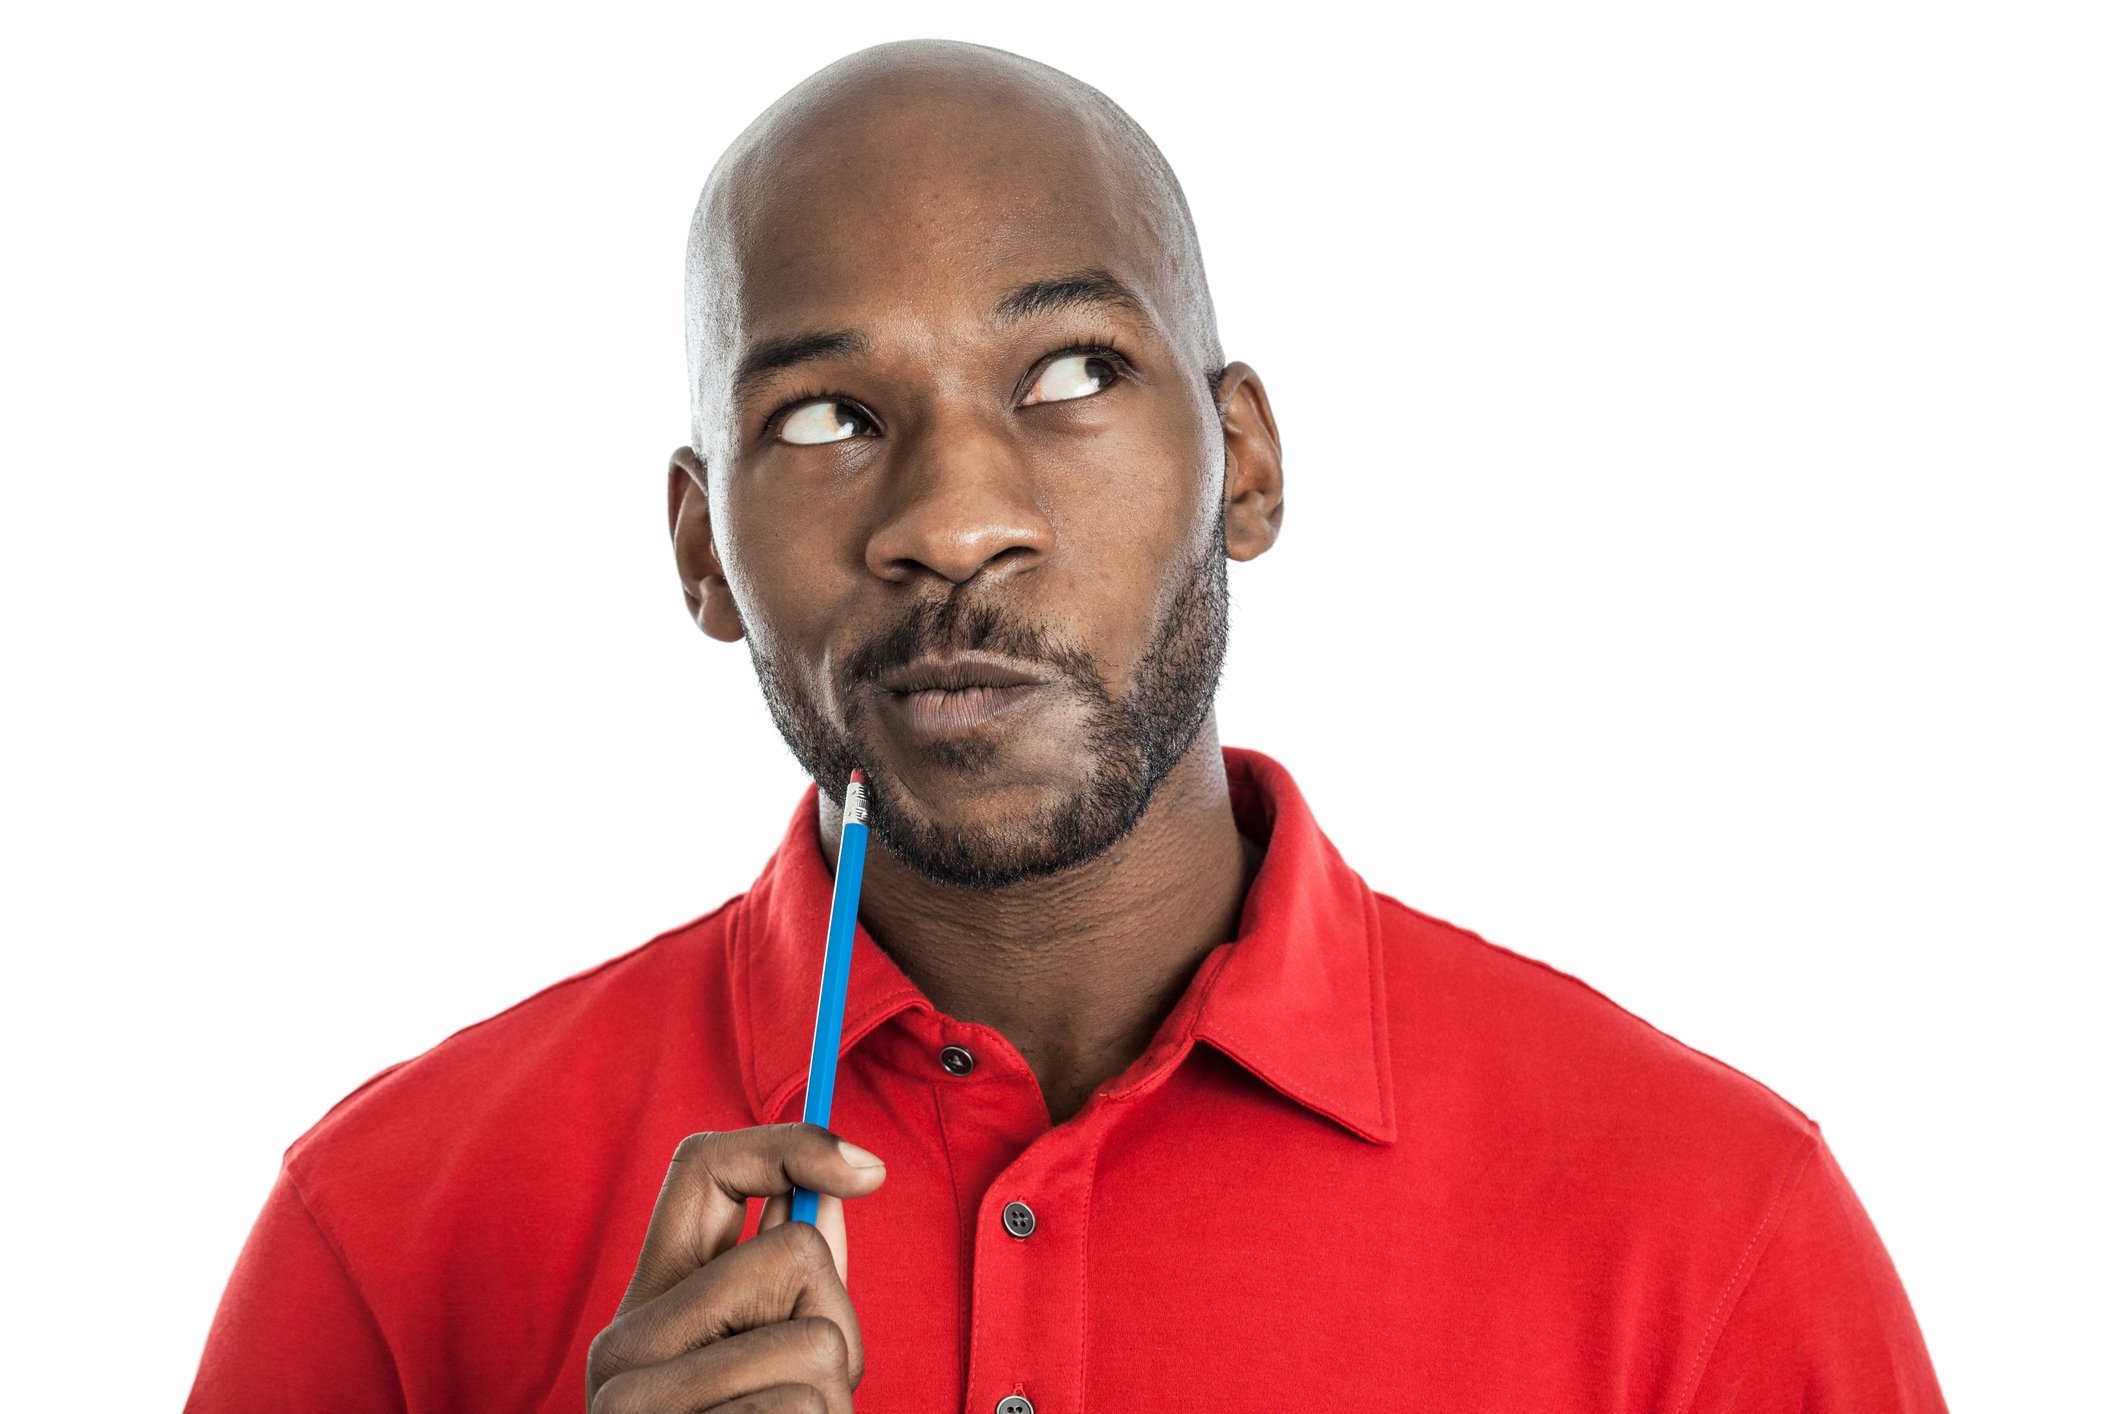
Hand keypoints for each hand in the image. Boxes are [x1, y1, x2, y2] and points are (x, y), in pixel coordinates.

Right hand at [585, 1123, 888, 1412]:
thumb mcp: (770, 1364)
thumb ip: (795, 1282)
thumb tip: (838, 1184)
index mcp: (647, 1309)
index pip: (701, 1169)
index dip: (791, 1145)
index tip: (869, 1170)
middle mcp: (622, 1349)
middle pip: (792, 1252)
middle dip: (839, 1322)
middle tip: (809, 1395)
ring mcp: (636, 1408)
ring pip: (816, 1342)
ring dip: (834, 1404)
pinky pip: (806, 1409)